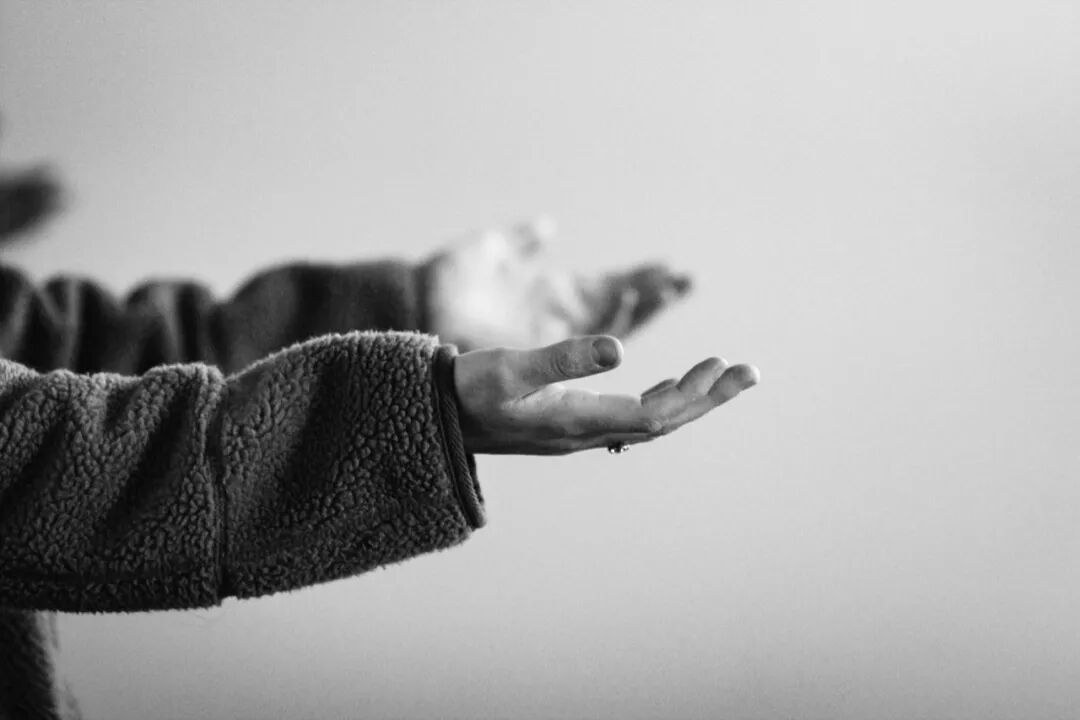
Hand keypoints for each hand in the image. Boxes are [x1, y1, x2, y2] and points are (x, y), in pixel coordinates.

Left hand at [423, 218, 691, 351]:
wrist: (413, 304)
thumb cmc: (445, 280)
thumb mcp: (489, 250)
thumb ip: (520, 241)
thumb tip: (546, 227)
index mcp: (550, 295)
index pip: (606, 288)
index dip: (639, 280)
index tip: (671, 269)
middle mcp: (557, 317)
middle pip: (618, 307)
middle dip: (652, 294)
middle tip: (687, 280)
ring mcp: (549, 335)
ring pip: (609, 323)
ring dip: (640, 304)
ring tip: (670, 286)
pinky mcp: (537, 348)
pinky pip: (581, 337)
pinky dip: (608, 316)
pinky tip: (628, 297)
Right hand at [453, 335, 758, 455]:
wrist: (429, 417)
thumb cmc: (465, 391)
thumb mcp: (510, 368)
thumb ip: (562, 359)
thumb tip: (620, 348)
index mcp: (578, 420)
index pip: (656, 415)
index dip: (696, 395)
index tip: (729, 367)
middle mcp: (584, 432)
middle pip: (662, 420)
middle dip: (706, 396)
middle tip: (749, 372)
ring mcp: (575, 431)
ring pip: (647, 419)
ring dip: (685, 397)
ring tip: (717, 373)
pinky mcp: (565, 423)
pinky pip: (626, 416)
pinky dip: (655, 398)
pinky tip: (665, 384)